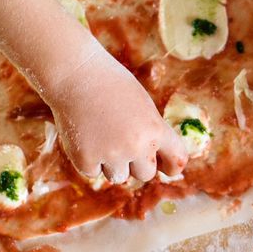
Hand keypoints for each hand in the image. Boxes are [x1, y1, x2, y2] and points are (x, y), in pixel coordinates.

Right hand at [42, 43, 187, 184]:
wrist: (75, 74)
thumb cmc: (110, 84)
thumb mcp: (142, 105)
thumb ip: (150, 132)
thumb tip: (152, 160)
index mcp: (156, 129)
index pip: (176, 159)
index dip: (171, 167)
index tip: (166, 169)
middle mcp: (137, 146)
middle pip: (145, 174)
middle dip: (135, 164)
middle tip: (119, 143)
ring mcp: (111, 155)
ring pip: (118, 177)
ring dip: (110, 164)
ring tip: (100, 135)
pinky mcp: (85, 160)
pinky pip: (92, 172)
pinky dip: (87, 159)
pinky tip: (83, 135)